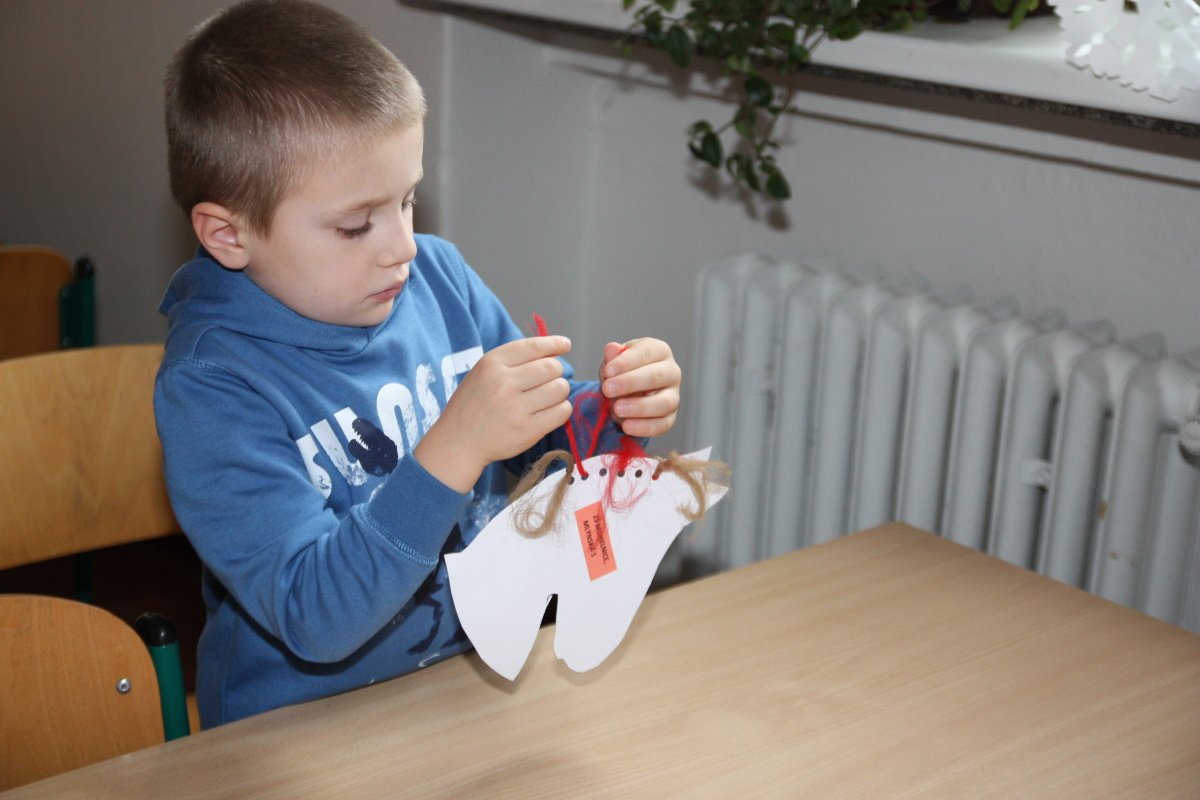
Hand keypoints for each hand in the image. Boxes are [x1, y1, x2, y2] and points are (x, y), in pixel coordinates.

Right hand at [415, 336, 573, 491]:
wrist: (458, 442)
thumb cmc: (475, 404)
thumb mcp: (483, 373)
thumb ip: (513, 361)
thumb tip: (553, 352)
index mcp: (491, 364)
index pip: (533, 347)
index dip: (554, 344)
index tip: (565, 344)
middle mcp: (503, 383)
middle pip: (552, 367)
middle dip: (556, 372)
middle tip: (547, 380)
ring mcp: (516, 408)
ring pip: (560, 388)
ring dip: (559, 391)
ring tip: (546, 397)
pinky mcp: (527, 430)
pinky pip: (561, 411)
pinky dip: (561, 409)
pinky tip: (549, 411)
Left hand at [599, 338, 680, 437]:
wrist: (624, 394)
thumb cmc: (621, 372)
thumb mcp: (613, 363)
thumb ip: (611, 358)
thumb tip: (612, 348)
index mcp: (659, 351)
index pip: (646, 352)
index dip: (626, 362)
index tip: (608, 371)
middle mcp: (671, 372)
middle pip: (656, 376)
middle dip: (630, 382)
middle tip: (608, 389)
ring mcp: (673, 395)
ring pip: (664, 402)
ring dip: (640, 407)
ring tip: (617, 408)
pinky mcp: (670, 417)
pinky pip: (662, 424)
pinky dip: (644, 427)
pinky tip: (627, 426)